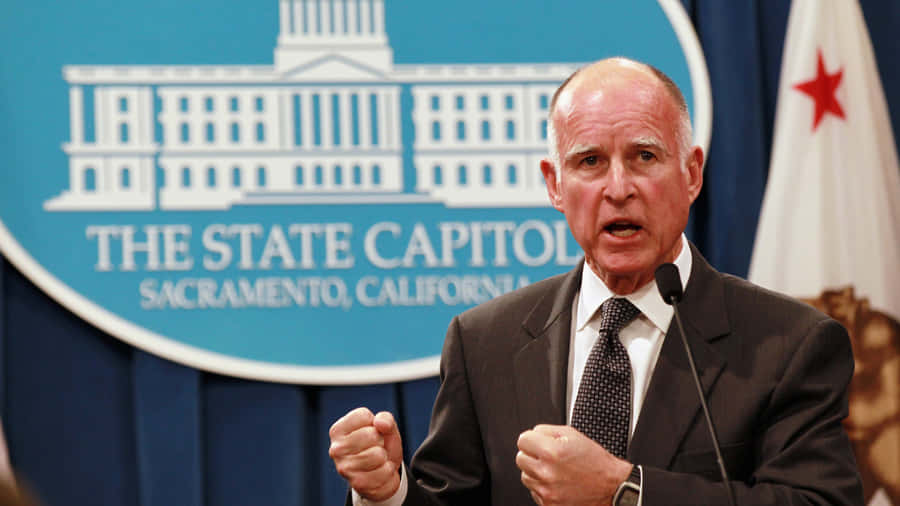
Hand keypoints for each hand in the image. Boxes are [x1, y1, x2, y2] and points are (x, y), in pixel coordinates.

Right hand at [329, 407, 403, 501]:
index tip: (372, 432)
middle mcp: (336, 449)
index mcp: (338, 431)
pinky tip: (380, 471)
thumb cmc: (381, 445)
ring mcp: (345, 468)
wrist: (383, 474)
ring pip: (378, 455)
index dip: (375, 423)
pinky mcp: (357, 484)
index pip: (363, 416)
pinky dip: (388, 471)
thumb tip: (380, 423)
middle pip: (371, 435)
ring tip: (378, 460)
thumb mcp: (386, 427)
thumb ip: (385, 419)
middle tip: (376, 448)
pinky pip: (384, 471)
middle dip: (381, 441)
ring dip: (385, 457)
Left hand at [516, 424, 631, 505]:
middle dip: (532, 455)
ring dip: (535, 472)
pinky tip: (558, 482)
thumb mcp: (573, 435)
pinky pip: (534, 491)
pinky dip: (542, 487)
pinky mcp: (549, 504)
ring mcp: (547, 491)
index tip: (538, 442)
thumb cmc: (595, 461)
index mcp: (551, 452)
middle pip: (520, 458)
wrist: (611, 487)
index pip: (522, 440)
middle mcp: (546, 473)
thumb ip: (547, 431)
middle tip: (548, 456)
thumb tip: (532, 434)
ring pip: (525, 476)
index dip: (532, 439)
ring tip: (555, 470)